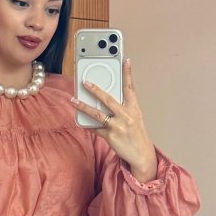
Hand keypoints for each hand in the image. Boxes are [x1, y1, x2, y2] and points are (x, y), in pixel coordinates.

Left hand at [71, 58, 157, 181]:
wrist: (142, 155)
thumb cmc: (137, 135)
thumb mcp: (134, 118)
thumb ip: (123, 108)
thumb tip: (106, 99)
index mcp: (134, 109)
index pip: (130, 88)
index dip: (128, 73)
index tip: (125, 60)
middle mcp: (126, 116)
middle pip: (108, 99)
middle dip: (95, 90)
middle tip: (85, 82)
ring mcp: (118, 126)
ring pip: (98, 114)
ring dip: (84, 107)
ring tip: (74, 101)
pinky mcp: (110, 137)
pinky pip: (95, 129)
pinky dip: (87, 125)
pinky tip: (80, 121)